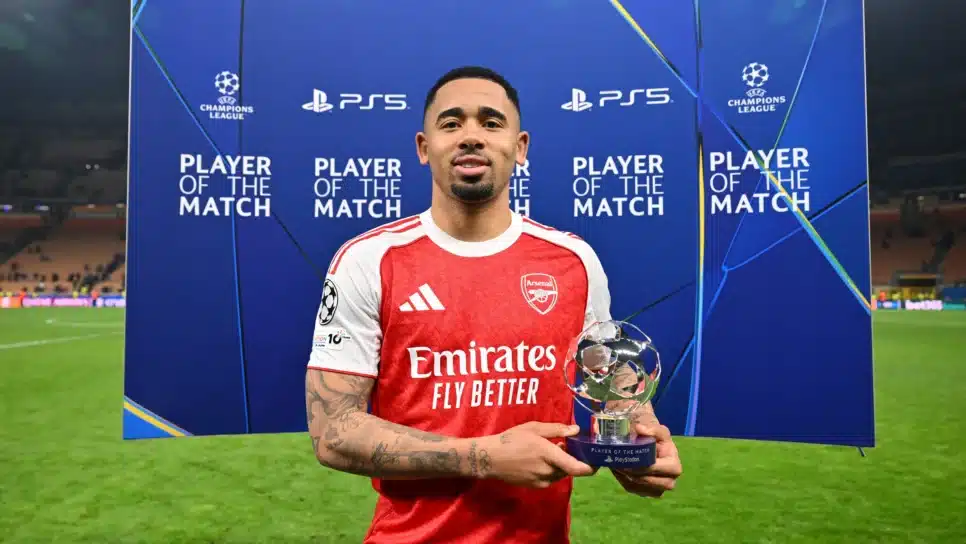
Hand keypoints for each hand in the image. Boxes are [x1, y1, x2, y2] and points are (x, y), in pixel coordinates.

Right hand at [474, 422, 595, 487]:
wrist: (489, 459)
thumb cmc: (511, 439)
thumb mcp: (533, 428)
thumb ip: (557, 429)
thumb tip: (576, 430)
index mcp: (548, 455)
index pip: (577, 468)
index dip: (591, 467)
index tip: (597, 461)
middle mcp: (547, 471)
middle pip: (570, 468)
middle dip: (572, 458)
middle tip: (569, 446)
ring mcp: (541, 481)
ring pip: (560, 473)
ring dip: (561, 463)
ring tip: (551, 449)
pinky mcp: (535, 486)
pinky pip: (551, 477)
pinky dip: (552, 469)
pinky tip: (541, 458)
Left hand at [611, 423, 681, 497]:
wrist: (648, 446)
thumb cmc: (655, 438)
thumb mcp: (658, 430)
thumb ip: (652, 428)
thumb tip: (640, 428)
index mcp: (674, 466)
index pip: (662, 469)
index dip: (646, 466)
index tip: (632, 458)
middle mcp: (669, 481)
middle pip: (651, 482)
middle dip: (635, 474)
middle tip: (620, 464)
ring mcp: (657, 489)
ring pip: (640, 488)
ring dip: (627, 477)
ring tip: (617, 465)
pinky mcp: (646, 492)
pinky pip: (633, 489)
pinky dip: (623, 479)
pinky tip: (618, 469)